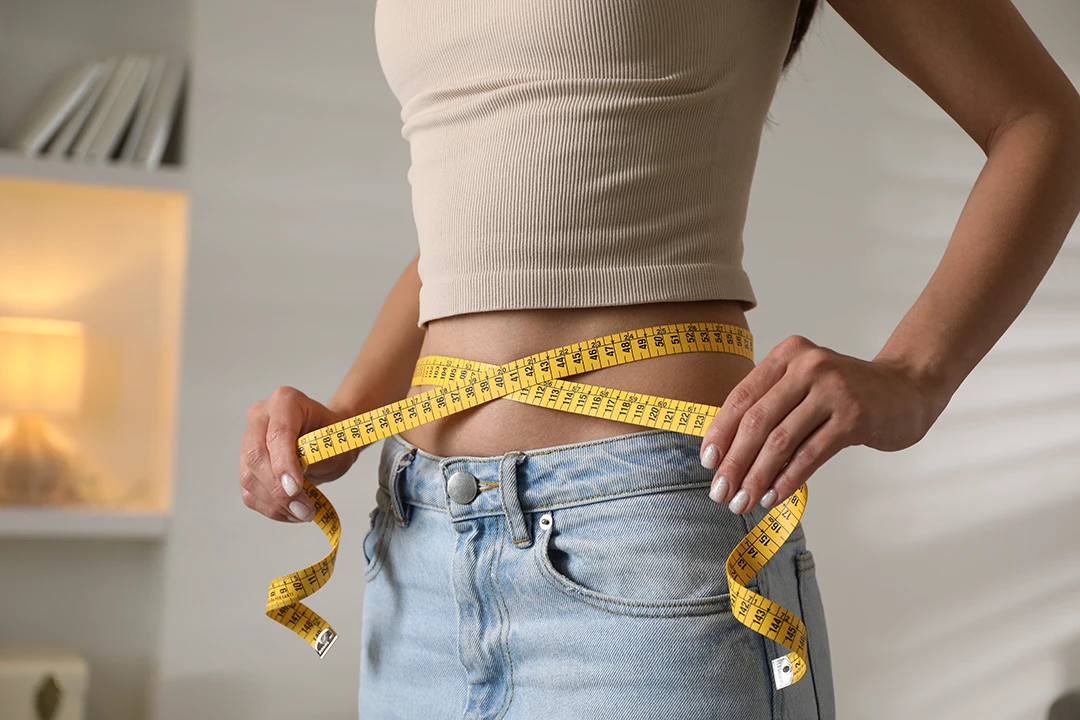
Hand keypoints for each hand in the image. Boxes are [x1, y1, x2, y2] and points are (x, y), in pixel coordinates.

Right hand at [239, 387, 362, 521]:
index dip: (283, 463)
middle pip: (256, 456)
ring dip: (276, 503)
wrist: (330, 442)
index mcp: (285, 401)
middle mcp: (261, 417)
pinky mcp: (246, 466)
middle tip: (303, 508)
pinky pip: (250, 493)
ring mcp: (249, 441)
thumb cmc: (334, 437)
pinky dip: (271, 508)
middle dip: (278, 488)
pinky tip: (291, 512)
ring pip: (249, 478)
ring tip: (303, 512)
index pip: (277, 433)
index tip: (295, 488)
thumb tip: (292, 486)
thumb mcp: (336, 442)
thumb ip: (315, 456)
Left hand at [700, 335, 948, 513]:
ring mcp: (832, 390)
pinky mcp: (854, 417)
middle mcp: (808, 366)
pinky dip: (788, 479)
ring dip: (757, 477)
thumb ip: (770, 404)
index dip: (721, 432)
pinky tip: (774, 497)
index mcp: (787, 354)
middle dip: (734, 462)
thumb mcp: (804, 384)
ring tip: (744, 501)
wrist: (906, 389)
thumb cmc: (845, 393)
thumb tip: (725, 451)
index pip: (742, 397)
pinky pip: (810, 454)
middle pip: (757, 422)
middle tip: (721, 492)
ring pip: (781, 441)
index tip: (708, 462)